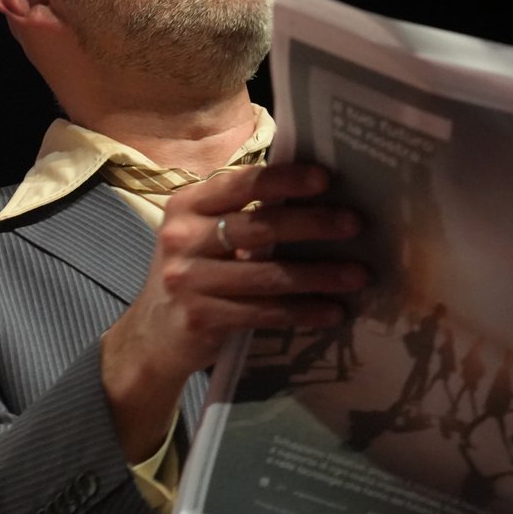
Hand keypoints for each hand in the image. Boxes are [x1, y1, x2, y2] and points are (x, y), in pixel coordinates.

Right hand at [98, 162, 366, 456]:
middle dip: (312, 224)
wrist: (153, 335)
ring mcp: (186, 280)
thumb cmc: (194, 274)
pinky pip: (263, 312)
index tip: (326, 179)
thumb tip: (317, 196)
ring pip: (267, 274)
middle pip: (258, 227)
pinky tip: (332, 312)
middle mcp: (180, 238)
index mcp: (186, 205)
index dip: (285, 180)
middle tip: (356, 224)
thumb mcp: (204, 235)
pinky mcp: (200, 318)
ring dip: (319, 275)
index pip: (241, 184)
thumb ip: (242, 215)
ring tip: (359, 275)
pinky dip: (303, 311)